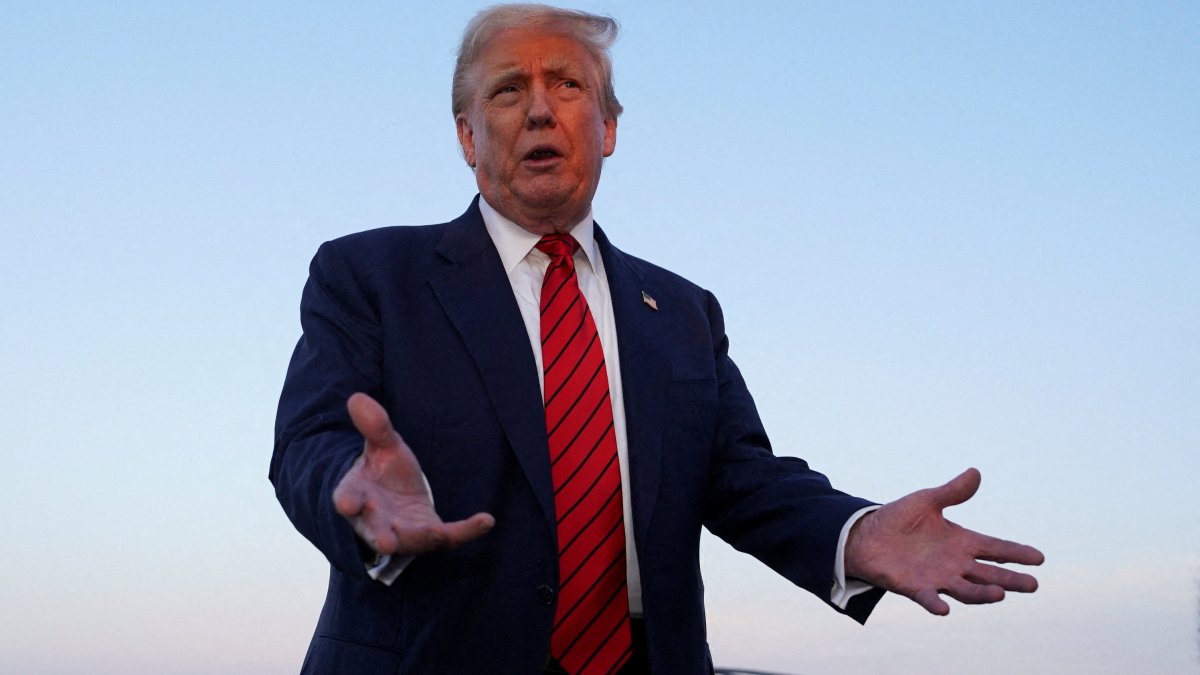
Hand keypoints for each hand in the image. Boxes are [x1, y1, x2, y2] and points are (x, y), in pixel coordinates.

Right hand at [332, 393, 494, 555]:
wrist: (397, 498)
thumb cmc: (383, 472)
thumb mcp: (383, 447)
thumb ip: (374, 426)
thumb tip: (357, 398)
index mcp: (357, 495)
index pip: (349, 497)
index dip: (348, 501)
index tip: (347, 503)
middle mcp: (376, 520)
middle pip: (376, 529)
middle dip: (381, 534)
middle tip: (386, 541)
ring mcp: (403, 531)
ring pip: (409, 539)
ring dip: (419, 538)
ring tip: (435, 534)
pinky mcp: (429, 535)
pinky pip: (449, 536)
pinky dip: (467, 531)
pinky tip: (487, 520)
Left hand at [844, 468, 1043, 614]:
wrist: (866, 535)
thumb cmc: (899, 519)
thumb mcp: (927, 501)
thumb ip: (952, 492)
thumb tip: (975, 472)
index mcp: (961, 542)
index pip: (996, 548)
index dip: (1016, 552)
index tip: (1039, 558)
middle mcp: (955, 564)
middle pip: (989, 574)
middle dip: (1011, 579)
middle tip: (1033, 585)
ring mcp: (937, 578)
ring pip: (966, 590)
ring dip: (981, 594)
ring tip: (1000, 593)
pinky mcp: (914, 587)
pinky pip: (928, 598)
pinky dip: (936, 603)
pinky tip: (944, 608)